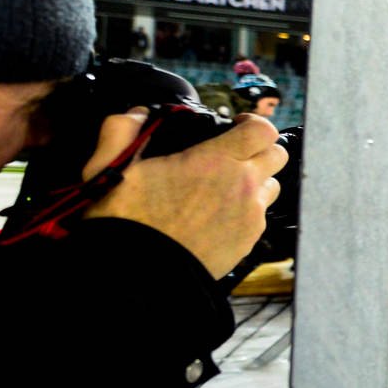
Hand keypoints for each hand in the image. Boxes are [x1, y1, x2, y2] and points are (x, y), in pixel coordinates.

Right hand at [82, 109, 286, 278]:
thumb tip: (136, 113)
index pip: (262, 129)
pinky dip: (246, 211)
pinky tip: (217, 216)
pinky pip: (259, 217)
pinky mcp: (248, 241)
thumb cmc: (125, 220)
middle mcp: (243, 185)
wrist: (138, 274)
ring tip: (225, 188)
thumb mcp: (110, 167)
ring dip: (255, 181)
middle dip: (259, 149)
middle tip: (233, 155)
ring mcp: (250, 215)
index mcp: (216, 160)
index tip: (236, 125)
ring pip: (271, 187)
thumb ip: (121, 131)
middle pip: (277, 155)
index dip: (253, 123)